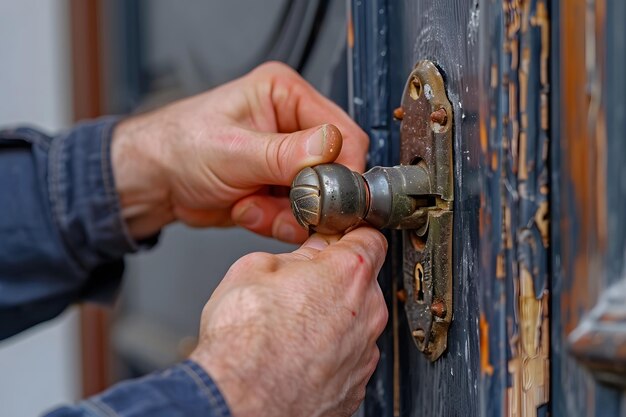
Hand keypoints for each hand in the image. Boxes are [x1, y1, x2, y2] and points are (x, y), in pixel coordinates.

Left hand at [111, 62, 368, 241]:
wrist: (155, 181)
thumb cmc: (179, 146)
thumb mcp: (234, 149)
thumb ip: (285, 153)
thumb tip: (329, 147)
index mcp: (285, 94)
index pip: (342, 132)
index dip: (342, 169)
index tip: (329, 195)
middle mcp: (291, 124)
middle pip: (333, 169)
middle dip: (308, 196)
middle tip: (283, 205)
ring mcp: (287, 160)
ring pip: (317, 198)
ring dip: (287, 212)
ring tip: (252, 204)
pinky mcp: (280, 189)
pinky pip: (298, 215)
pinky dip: (275, 221)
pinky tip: (248, 209)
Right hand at [190, 227, 387, 416]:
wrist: (241, 401)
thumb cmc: (245, 341)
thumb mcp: (254, 268)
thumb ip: (294, 256)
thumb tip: (307, 255)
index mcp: (347, 273)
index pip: (369, 238)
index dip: (348, 235)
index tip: (334, 239)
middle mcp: (366, 313)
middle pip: (362, 283)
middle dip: (335, 280)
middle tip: (299, 286)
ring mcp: (364, 354)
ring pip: (356, 322)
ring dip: (333, 319)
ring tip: (292, 327)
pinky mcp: (355, 387)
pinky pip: (348, 358)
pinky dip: (330, 353)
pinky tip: (298, 355)